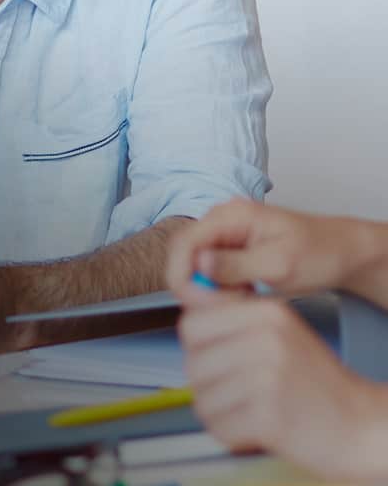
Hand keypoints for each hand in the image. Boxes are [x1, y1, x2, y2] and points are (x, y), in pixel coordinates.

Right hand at [166, 198, 364, 296]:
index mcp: (230, 214)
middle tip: (221, 310)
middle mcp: (221, 219)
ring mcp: (225, 234)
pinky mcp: (231, 249)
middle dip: (194, 286)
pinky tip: (243, 298)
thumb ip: (236, 264)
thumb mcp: (279, 263)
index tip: (198, 304)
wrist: (342, 253)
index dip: (182, 275)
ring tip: (239, 303)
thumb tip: (198, 264)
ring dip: (208, 290)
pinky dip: (219, 289)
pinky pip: (210, 271)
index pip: (184, 242)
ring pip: (195, 265)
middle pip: (184, 254)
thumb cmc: (318, 253)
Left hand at [179, 287, 387, 479]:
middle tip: (233, 392)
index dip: (197, 347)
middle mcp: (266, 338)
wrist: (359, 423)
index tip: (214, 359)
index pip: (192, 322)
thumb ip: (235, 319)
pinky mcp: (269, 416)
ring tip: (247, 411)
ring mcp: (267, 377)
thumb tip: (187, 312)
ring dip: (219, 413)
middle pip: (193, 362)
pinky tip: (253, 429)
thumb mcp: (280, 331)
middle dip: (206, 384)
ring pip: (203, 398)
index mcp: (267, 312)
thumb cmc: (315, 381)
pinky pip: (219, 427)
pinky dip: (230, 435)